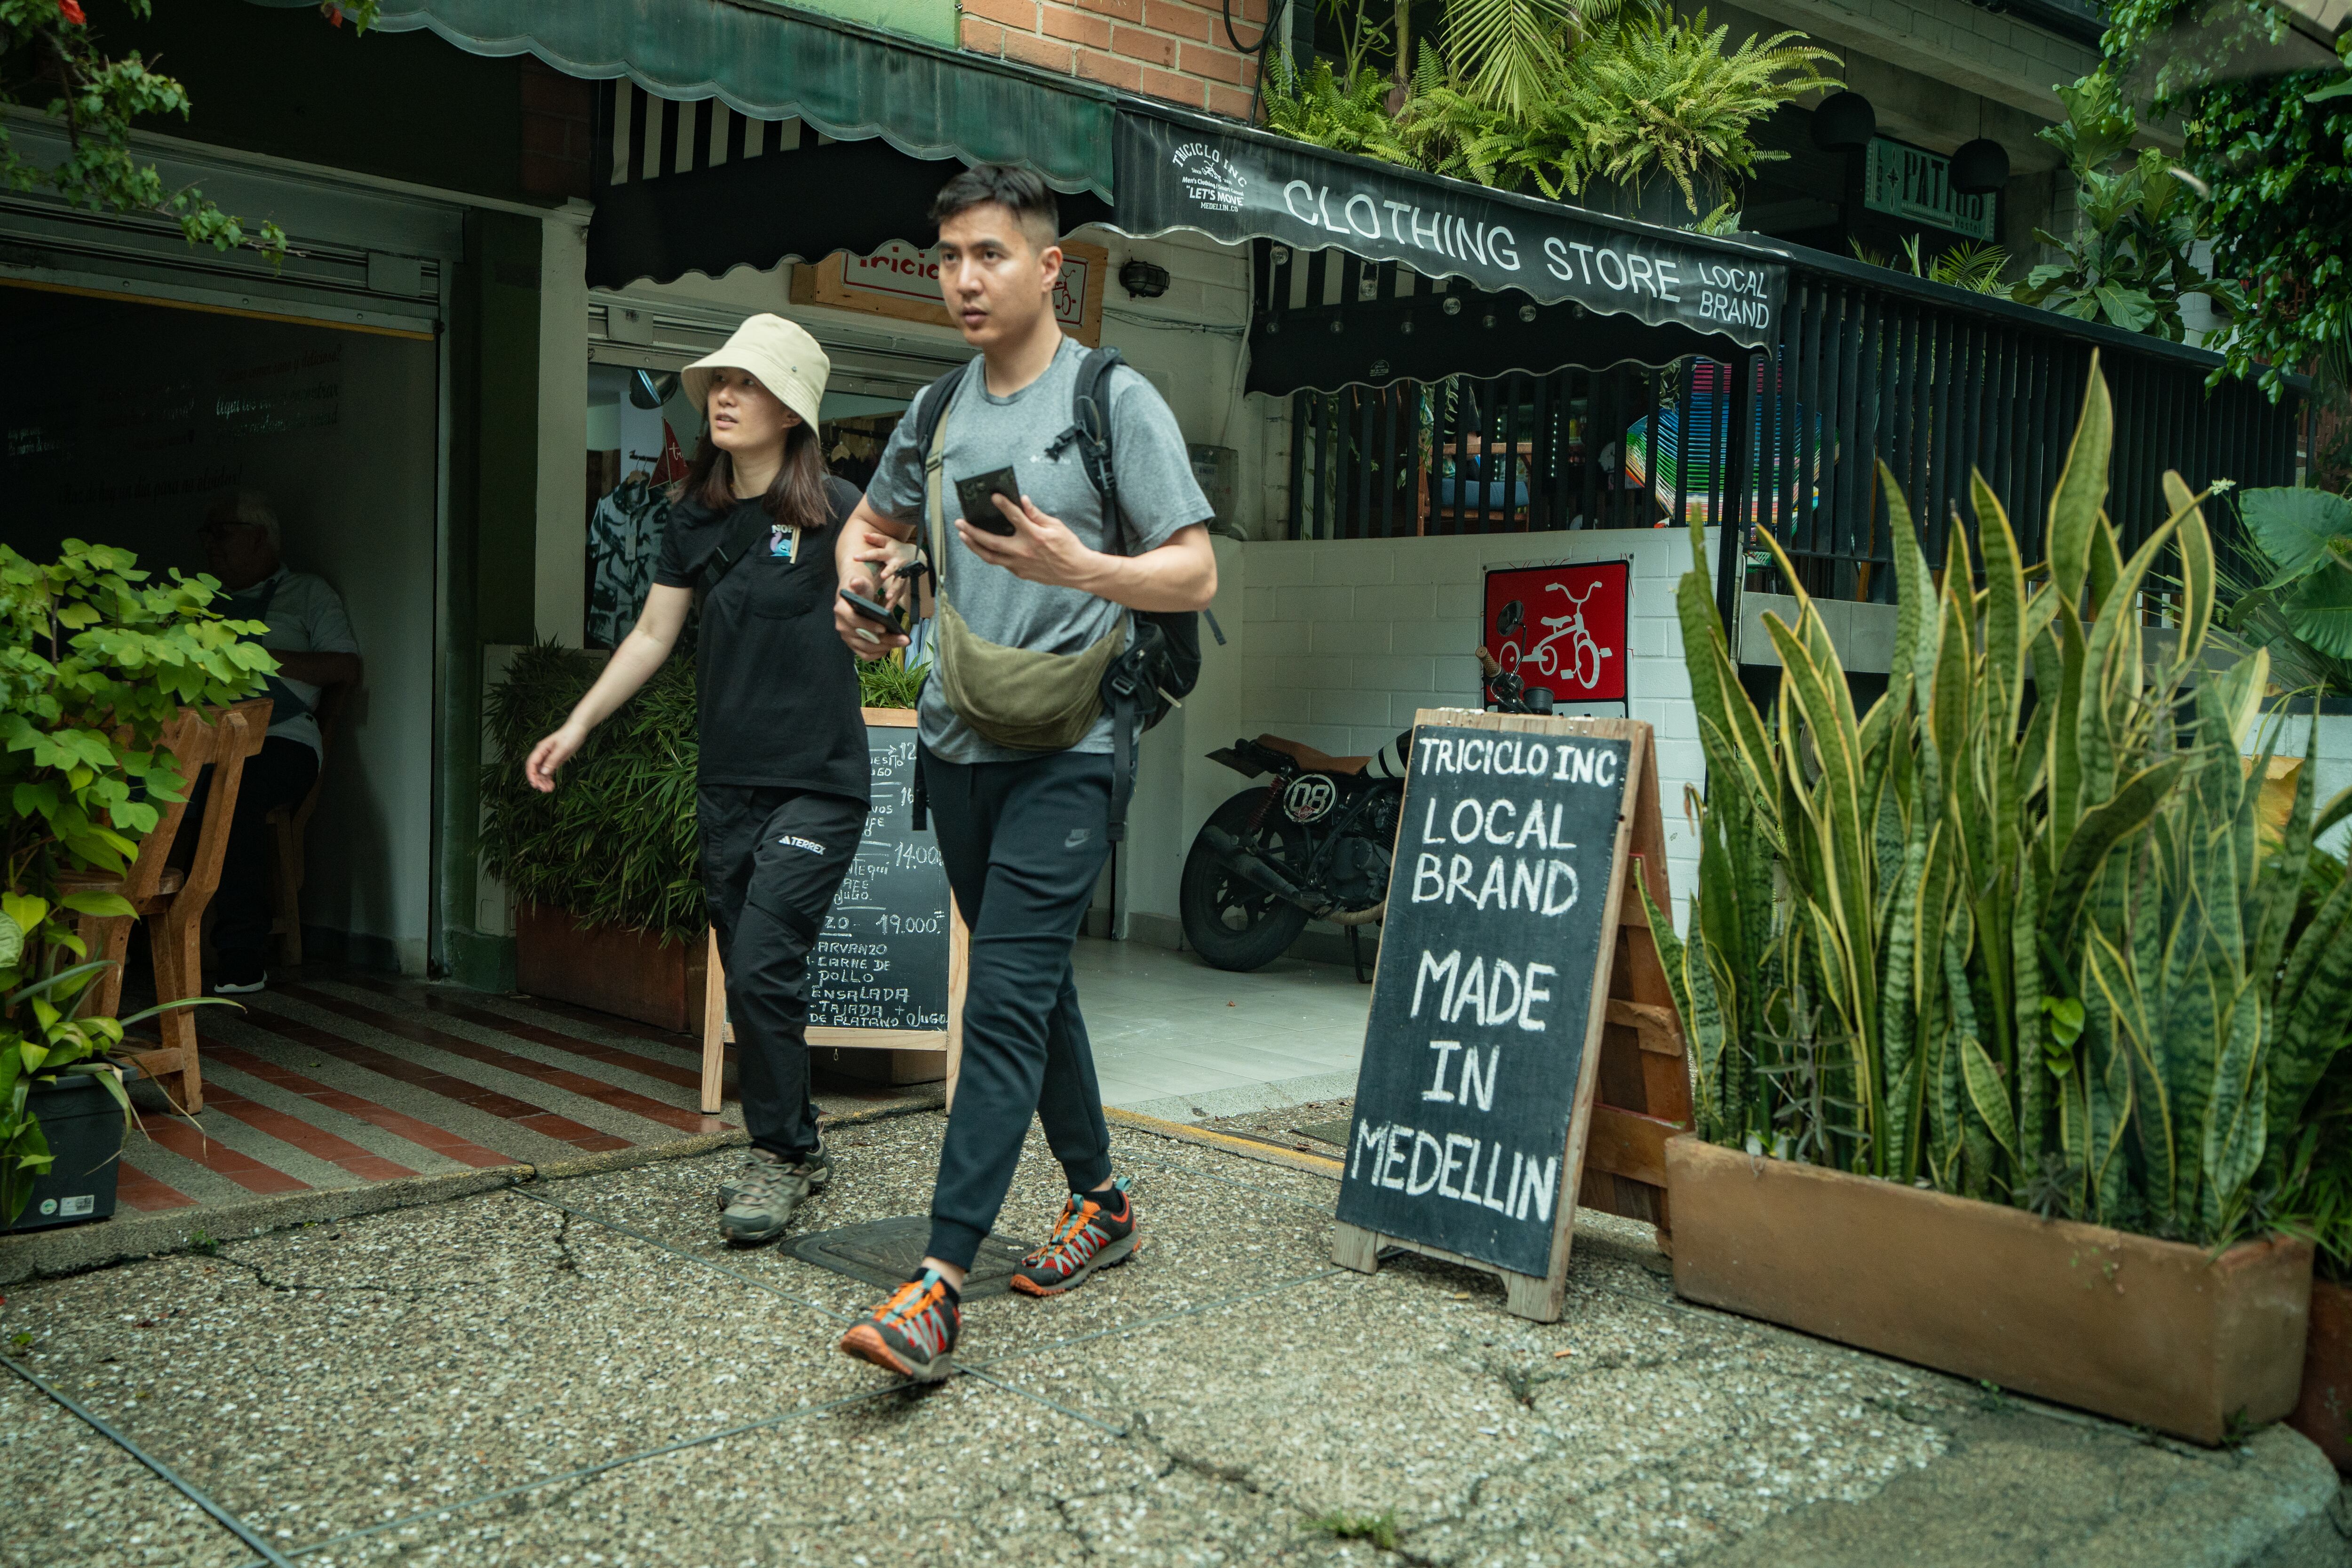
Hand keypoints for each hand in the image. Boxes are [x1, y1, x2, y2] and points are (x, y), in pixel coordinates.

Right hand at [525, 725, 586, 792]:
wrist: (578, 730)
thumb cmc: (569, 736)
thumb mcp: (562, 749)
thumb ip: (552, 761)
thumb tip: (543, 773)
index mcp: (541, 749)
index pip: (531, 763)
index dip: (531, 774)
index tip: (534, 784)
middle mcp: (542, 754)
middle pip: (535, 769)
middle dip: (538, 780)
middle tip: (545, 790)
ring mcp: (547, 758)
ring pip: (541, 772)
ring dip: (543, 781)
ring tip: (549, 790)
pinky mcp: (554, 761)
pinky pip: (548, 772)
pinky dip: (548, 779)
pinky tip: (552, 786)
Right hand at [835, 584, 909, 655]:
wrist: (856, 597)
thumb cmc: (860, 590)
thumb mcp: (861, 583)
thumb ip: (859, 582)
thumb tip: (856, 582)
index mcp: (841, 611)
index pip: (854, 621)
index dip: (868, 626)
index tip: (884, 627)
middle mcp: (842, 627)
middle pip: (863, 638)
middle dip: (885, 640)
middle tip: (904, 639)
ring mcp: (847, 638)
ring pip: (866, 648)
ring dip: (885, 647)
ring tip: (902, 642)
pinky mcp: (854, 645)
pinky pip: (865, 655)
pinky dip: (878, 654)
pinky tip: (891, 648)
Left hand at [847, 526, 920, 610]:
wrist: (916, 555)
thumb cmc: (896, 548)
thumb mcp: (887, 541)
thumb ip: (876, 539)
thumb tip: (863, 534)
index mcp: (890, 553)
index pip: (877, 553)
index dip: (867, 555)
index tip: (855, 557)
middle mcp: (897, 563)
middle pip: (893, 568)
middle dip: (889, 572)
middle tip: (883, 576)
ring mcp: (903, 574)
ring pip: (899, 582)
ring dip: (894, 590)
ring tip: (887, 598)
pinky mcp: (905, 583)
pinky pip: (900, 593)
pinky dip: (895, 602)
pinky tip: (888, 610)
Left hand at [955, 494, 1100, 590]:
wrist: (1076, 571)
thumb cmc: (1068, 547)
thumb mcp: (1056, 526)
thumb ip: (1036, 514)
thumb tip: (1023, 501)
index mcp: (1035, 536)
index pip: (1014, 517)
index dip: (1003, 505)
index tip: (993, 496)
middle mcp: (1024, 551)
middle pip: (991, 541)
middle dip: (972, 531)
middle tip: (960, 523)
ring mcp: (1020, 564)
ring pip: (990, 556)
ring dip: (974, 546)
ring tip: (964, 536)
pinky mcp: (1021, 573)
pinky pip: (1001, 563)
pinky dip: (990, 554)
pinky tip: (983, 546)